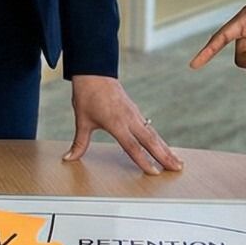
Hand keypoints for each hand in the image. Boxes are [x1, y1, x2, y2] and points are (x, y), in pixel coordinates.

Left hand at [64, 75, 182, 174]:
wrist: (94, 72)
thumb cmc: (87, 95)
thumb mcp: (82, 120)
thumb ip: (79, 143)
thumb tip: (67, 158)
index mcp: (116, 122)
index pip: (132, 146)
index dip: (143, 161)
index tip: (155, 172)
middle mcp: (129, 118)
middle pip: (150, 141)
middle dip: (165, 156)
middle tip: (177, 169)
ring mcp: (135, 114)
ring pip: (154, 135)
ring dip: (166, 149)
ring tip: (178, 163)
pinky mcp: (136, 111)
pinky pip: (150, 129)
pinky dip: (160, 140)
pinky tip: (165, 148)